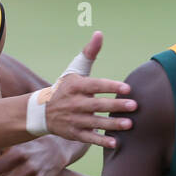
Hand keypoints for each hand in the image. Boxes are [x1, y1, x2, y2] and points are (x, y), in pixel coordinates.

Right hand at [39, 32, 134, 147]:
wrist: (41, 111)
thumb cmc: (65, 87)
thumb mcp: (75, 70)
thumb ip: (89, 53)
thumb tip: (99, 34)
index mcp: (76, 86)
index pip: (96, 85)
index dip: (111, 86)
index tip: (128, 88)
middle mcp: (75, 103)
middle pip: (98, 105)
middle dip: (116, 105)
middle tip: (135, 106)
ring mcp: (74, 119)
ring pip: (95, 122)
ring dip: (112, 124)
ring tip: (130, 124)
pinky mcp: (74, 133)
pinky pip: (89, 138)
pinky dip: (101, 141)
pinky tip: (115, 142)